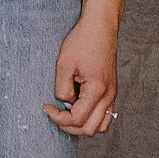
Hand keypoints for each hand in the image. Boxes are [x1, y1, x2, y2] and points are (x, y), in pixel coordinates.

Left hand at [45, 18, 118, 137]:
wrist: (100, 28)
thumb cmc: (82, 42)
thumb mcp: (64, 64)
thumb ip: (62, 88)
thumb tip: (64, 103)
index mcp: (98, 91)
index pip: (78, 119)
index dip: (59, 118)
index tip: (46, 107)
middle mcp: (109, 97)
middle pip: (91, 129)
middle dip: (70, 127)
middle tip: (54, 115)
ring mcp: (112, 95)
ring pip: (101, 125)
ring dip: (82, 125)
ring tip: (65, 113)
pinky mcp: (111, 91)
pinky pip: (104, 115)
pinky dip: (91, 117)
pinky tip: (76, 107)